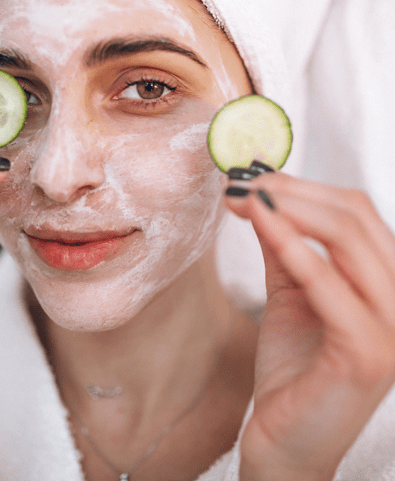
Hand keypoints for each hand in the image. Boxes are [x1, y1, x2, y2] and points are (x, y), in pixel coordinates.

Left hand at [225, 170, 394, 480]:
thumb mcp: (290, 295)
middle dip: (293, 191)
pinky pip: (328, 283)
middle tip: (241, 181)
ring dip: (290, 208)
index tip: (253, 176)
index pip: (356, 215)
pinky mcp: (367, 354)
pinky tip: (260, 221)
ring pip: (348, 240)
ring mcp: (391, 330)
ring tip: (243, 195)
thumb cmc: (291, 370)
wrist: (284, 444)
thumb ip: (286, 249)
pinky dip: (292, 246)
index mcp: (386, 286)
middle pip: (355, 218)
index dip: (303, 187)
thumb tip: (265, 198)